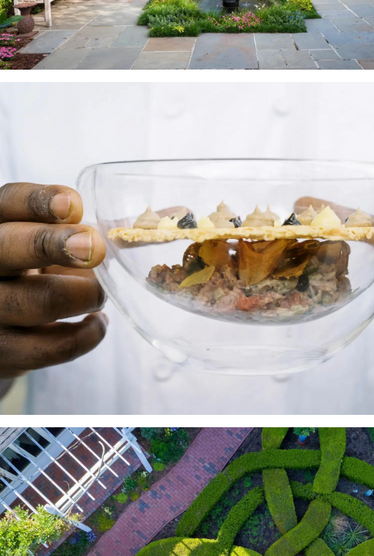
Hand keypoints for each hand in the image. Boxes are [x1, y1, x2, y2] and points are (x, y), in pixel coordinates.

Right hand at [0, 183, 108, 389]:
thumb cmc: (34, 273)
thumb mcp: (49, 243)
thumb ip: (93, 228)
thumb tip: (174, 214)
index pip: (8, 202)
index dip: (39, 201)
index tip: (74, 205)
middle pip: (7, 249)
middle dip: (54, 245)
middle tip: (94, 248)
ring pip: (39, 300)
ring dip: (86, 294)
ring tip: (97, 293)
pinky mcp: (3, 354)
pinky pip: (53, 347)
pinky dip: (88, 334)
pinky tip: (98, 322)